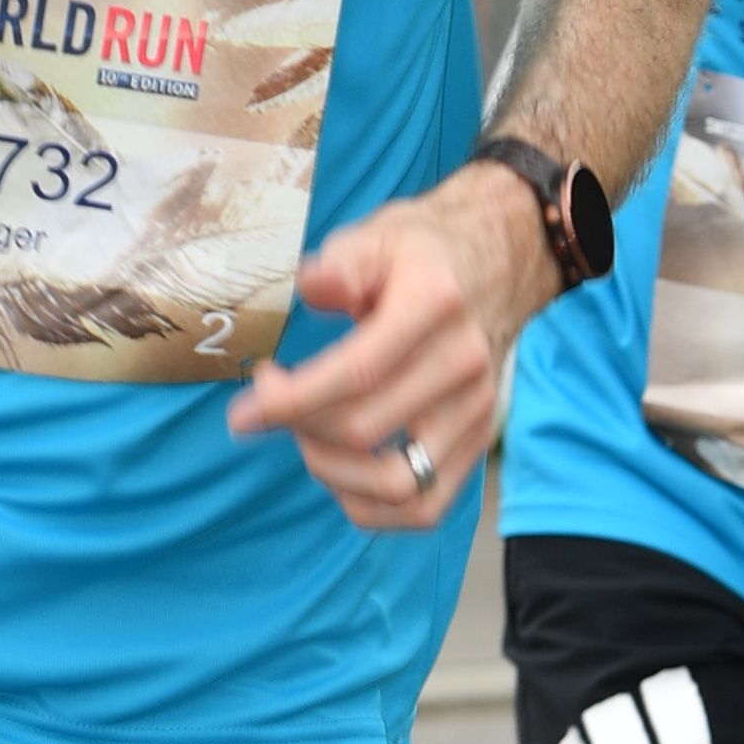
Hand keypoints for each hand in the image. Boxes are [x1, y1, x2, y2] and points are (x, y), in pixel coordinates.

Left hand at [223, 162, 538, 529]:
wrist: (499, 263)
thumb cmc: (422, 254)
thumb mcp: (377, 236)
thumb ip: (340, 263)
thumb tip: (311, 286)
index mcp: (434, 304)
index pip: (358, 372)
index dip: (291, 402)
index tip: (244, 413)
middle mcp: (463, 363)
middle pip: (366, 431)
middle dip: (297, 425)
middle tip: (271, 398)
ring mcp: (476, 410)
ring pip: (397, 484)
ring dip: (332, 472)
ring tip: (307, 433)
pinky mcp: (478, 442)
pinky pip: (424, 508)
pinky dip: (370, 505)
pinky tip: (339, 467)